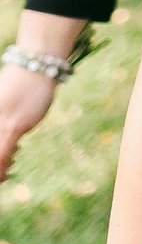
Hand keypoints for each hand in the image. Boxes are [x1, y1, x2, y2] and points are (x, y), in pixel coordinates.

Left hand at [0, 23, 85, 184]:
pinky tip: (6, 173)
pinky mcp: (11, 126)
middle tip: (2, 177)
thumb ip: (3, 123)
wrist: (37, 66)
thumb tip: (8, 144)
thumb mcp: (8, 104)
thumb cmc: (24, 84)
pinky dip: (2, 169)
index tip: (1, 172)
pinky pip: (2, 155)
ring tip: (5, 173)